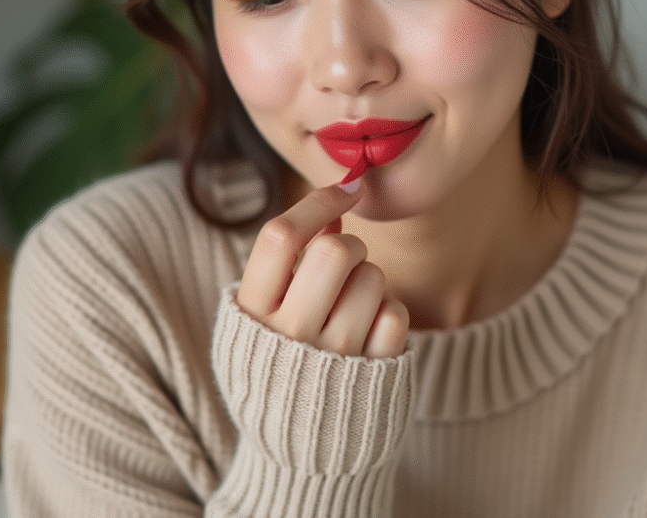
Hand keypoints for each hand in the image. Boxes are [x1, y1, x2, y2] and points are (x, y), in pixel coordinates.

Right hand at [236, 182, 408, 357]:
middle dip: (350, 245)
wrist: (298, 454)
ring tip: (352, 307)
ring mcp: (334, 355)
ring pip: (373, 278)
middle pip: (335, 251)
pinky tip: (369, 330)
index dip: (318, 202)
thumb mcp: (260, 319)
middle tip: (345, 265)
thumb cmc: (279, 366)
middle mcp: (290, 333)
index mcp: (252, 312)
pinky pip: (395, 313)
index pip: (280, 235)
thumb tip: (333, 212)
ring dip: (370, 282)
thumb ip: (283, 267)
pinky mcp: (373, 373)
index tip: (345, 192)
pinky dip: (388, 312)